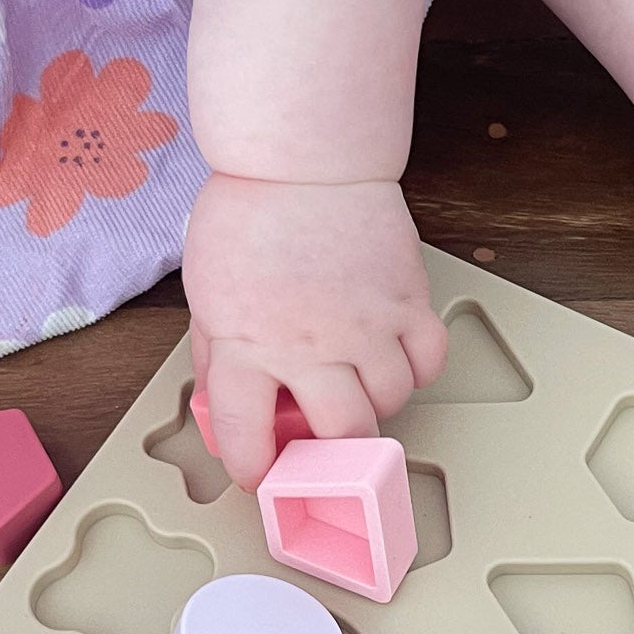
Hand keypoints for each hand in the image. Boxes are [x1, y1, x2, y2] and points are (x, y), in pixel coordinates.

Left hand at [182, 173, 447, 487]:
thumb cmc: (249, 214)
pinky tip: (392, 354)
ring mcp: (364, 324)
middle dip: (334, 445)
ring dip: (374, 401)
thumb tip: (219, 395)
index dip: (254, 466)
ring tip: (356, 381)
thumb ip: (215, 350)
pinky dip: (415, 368)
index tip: (261, 471)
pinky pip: (428, 360)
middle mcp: (309, 345)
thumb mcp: (206, 290)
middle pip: (341, 431)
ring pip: (390, 400)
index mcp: (247, 345)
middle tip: (325, 433)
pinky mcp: (406, 299)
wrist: (302, 161)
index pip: (248, 436)